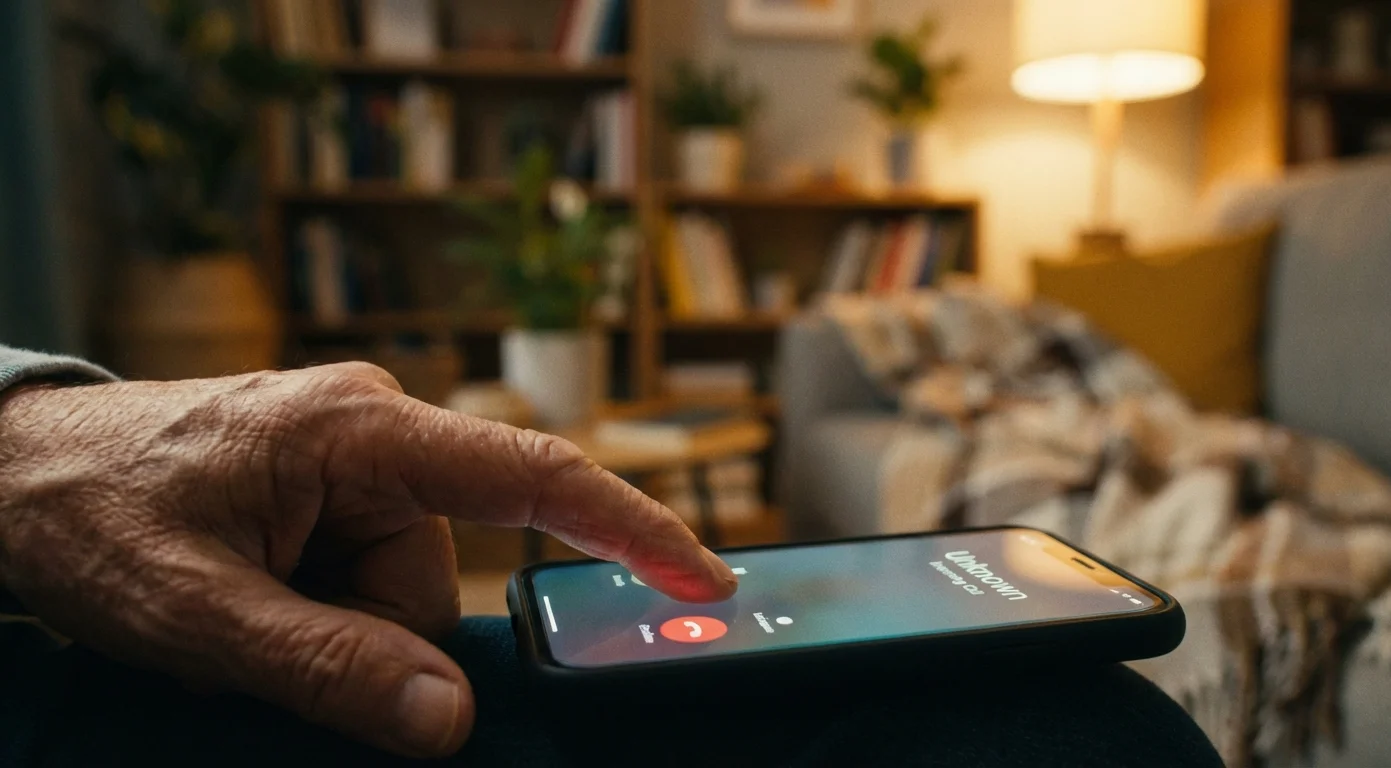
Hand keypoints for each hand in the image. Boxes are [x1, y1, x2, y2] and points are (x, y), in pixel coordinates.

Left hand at [0, 363, 736, 756]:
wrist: (1, 468)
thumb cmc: (85, 509)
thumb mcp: (198, 612)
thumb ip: (329, 667)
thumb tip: (450, 722)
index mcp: (360, 428)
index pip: (533, 477)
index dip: (632, 529)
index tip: (706, 581)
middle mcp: (373, 430)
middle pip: (434, 578)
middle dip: (364, 637)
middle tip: (258, 639)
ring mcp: (348, 459)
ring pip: (392, 592)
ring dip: (325, 629)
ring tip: (229, 608)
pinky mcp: (324, 487)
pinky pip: (357, 578)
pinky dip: (312, 612)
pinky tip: (241, 595)